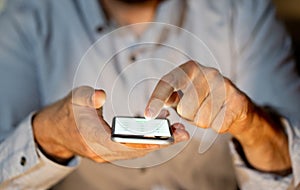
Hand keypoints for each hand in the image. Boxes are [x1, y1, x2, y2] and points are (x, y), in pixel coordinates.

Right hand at [33, 86, 188, 162]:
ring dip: (157, 141)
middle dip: (161, 142)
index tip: (170, 136)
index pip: (127, 144)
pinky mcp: (110, 151)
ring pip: (136, 150)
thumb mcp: (75, 98)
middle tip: (184, 133)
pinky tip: (159, 128)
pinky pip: (132, 148)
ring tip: (177, 130)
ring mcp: (106, 154)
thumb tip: (101, 94)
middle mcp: (103, 152)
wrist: (54, 130)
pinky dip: (147, 140)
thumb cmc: (66, 112)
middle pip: (137, 150)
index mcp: (94, 139)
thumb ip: (88, 97)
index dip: (149, 140)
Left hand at [145, 61, 290, 171]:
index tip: (149, 115)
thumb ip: (168, 97)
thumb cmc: (203, 99)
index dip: (156, 100)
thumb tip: (151, 110)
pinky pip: (217, 125)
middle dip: (188, 115)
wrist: (236, 105)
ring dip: (202, 122)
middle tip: (197, 108)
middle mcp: (207, 72)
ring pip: (201, 120)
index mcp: (189, 68)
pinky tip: (221, 114)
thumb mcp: (183, 93)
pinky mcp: (237, 100)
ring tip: (210, 111)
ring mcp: (224, 85)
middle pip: (184, 109)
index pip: (168, 83)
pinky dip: (216, 125)